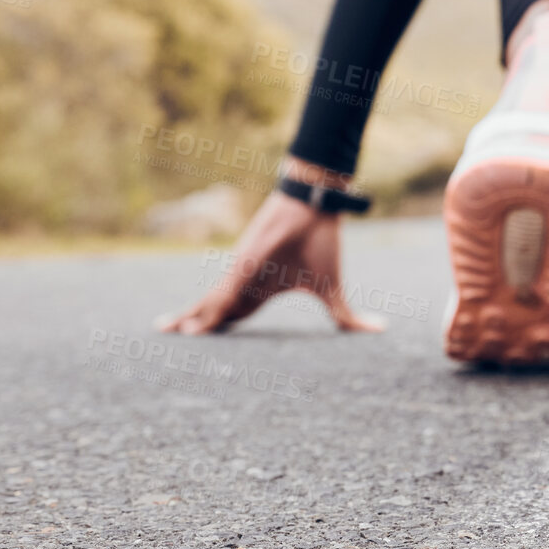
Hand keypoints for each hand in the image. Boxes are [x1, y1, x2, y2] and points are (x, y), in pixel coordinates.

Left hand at [158, 160, 382, 334]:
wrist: (314, 207)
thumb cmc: (321, 244)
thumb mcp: (332, 291)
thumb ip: (347, 318)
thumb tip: (381, 331)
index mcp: (264, 291)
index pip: (238, 315)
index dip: (222, 328)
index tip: (206, 340)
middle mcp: (247, 285)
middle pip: (216, 311)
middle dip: (196, 325)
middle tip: (175, 336)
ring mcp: (241, 276)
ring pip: (210, 304)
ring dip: (190, 320)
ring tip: (167, 331)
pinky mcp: (241, 267)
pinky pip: (220, 296)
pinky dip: (205, 312)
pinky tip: (188, 327)